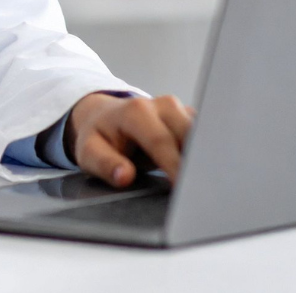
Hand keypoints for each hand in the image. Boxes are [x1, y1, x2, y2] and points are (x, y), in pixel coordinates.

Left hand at [64, 92, 194, 187]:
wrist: (104, 117)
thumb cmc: (99, 137)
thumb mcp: (89, 152)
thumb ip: (105, 164)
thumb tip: (124, 176)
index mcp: (135, 112)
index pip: (160, 141)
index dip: (174, 166)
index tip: (183, 189)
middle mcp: (161, 105)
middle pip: (189, 134)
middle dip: (196, 161)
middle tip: (199, 191)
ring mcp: (178, 108)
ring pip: (201, 134)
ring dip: (204, 157)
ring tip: (204, 183)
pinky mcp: (188, 116)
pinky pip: (204, 135)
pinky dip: (205, 154)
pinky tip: (204, 173)